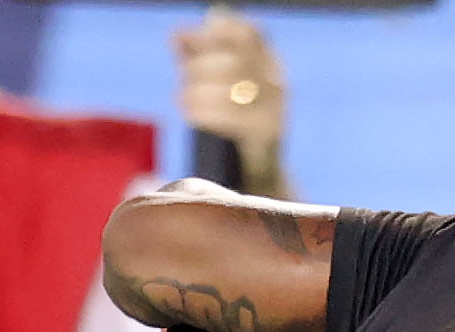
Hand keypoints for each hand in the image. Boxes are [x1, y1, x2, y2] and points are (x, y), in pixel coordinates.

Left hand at [174, 7, 287, 178]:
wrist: (256, 177)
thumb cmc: (233, 127)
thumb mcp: (218, 87)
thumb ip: (198, 57)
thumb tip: (178, 35)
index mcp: (270, 65)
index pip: (247, 33)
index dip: (216, 33)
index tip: (192, 43)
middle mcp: (276, 85)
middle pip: (232, 60)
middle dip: (199, 66)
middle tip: (184, 78)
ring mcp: (273, 112)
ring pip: (228, 88)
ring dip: (196, 90)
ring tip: (183, 99)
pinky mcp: (263, 138)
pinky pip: (227, 116)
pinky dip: (202, 111)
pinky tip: (190, 113)